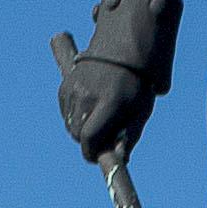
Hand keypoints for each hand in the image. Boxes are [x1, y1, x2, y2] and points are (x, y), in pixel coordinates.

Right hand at [56, 47, 150, 165]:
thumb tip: (118, 159)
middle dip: (88, 141)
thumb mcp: (141, 111)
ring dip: (81, 128)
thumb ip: (129, 136)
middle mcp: (88, 94)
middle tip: (103, 136)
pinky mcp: (65, 85)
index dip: (92, 152)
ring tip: (99, 117)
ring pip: (70, 125)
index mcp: (110, 101)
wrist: (122, 48)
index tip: (98, 156)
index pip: (89, 137)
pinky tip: (90, 106)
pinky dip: (75, 116)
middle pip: (77, 134)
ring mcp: (73, 88)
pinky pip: (65, 112)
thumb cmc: (136, 85)